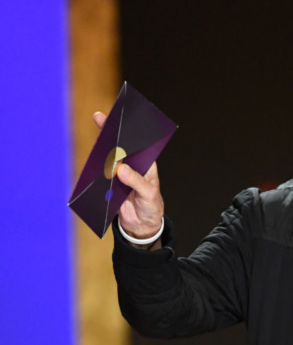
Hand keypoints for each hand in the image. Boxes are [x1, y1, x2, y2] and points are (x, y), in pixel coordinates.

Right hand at [93, 111, 164, 239]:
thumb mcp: (148, 194)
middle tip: (100, 118)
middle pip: (120, 148)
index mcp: (146, 164)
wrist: (142, 226)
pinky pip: (99, 176)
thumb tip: (120, 169)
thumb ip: (136, 182)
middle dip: (110, 134)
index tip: (119, 118)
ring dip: (99, 153)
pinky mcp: (108, 185)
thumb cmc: (151, 206)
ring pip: (107, 160)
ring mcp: (119, 175)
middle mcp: (132, 166)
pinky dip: (93, 172)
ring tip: (95, 144)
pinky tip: (89, 167)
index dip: (128, 131)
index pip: (137, 144)